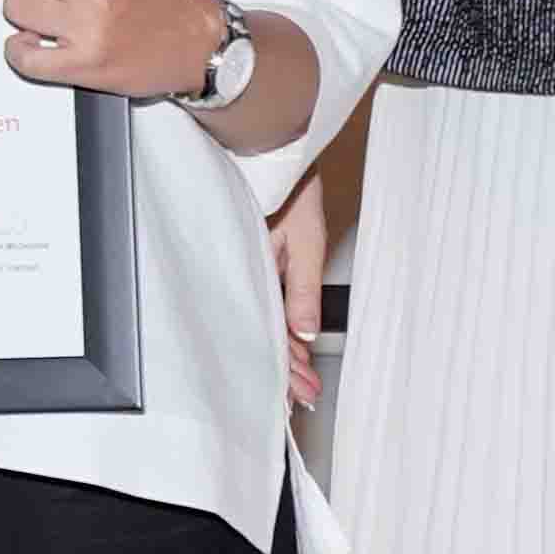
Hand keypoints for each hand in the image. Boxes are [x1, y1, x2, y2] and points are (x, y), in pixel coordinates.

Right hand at [271, 177, 330, 411]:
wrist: (275, 154)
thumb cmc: (287, 188)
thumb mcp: (305, 239)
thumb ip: (303, 288)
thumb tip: (305, 332)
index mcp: (256, 274)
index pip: (270, 332)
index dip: (285, 366)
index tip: (298, 392)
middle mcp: (249, 278)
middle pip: (265, 334)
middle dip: (284, 370)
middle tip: (301, 399)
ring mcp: (252, 272)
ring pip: (265, 323)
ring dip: (282, 354)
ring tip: (299, 384)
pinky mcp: (257, 264)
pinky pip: (264, 304)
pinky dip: (277, 329)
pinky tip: (288, 345)